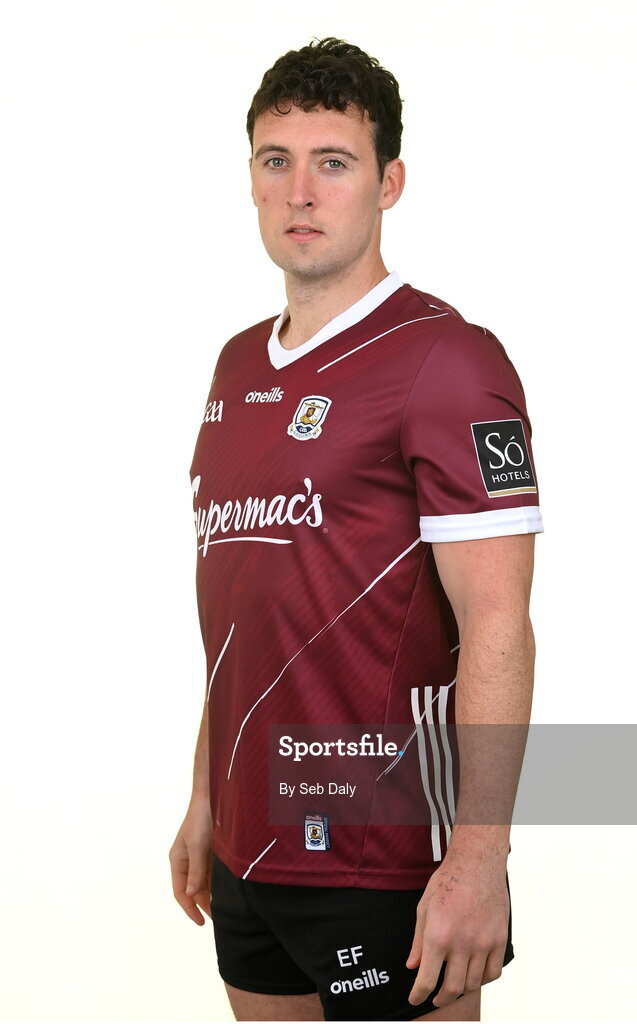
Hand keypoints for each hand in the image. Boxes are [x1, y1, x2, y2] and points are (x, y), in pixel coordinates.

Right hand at [169, 794, 213, 925]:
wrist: (214, 795)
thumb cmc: (201, 818)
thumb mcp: (197, 845)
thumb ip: (196, 870)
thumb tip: (192, 894)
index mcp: (178, 860)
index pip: (181, 892)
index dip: (190, 909)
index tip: (202, 922)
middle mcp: (187, 860)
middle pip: (193, 889)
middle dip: (203, 904)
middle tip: (219, 917)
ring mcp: (199, 856)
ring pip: (204, 882)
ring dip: (212, 894)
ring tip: (224, 907)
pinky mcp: (211, 851)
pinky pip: (212, 872)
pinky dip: (218, 882)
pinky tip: (227, 889)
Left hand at [405, 849, 509, 1007]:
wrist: (476, 864)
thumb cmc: (447, 882)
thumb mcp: (424, 909)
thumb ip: (418, 941)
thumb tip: (413, 966)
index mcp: (438, 936)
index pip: (427, 980)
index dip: (419, 995)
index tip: (415, 999)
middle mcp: (461, 944)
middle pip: (452, 987)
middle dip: (441, 998)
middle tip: (436, 998)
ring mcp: (483, 943)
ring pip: (474, 983)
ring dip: (462, 988)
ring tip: (455, 984)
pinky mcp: (499, 939)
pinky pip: (493, 972)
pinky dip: (484, 979)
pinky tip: (475, 975)